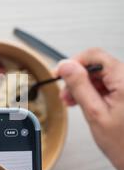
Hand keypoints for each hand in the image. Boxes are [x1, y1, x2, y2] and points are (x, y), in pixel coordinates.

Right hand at [56, 48, 123, 169]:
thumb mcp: (94, 113)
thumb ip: (79, 86)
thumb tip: (66, 66)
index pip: (95, 56)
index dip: (74, 63)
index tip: (60, 73)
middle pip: (98, 65)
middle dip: (78, 78)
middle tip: (66, 94)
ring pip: (102, 75)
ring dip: (85, 86)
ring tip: (74, 102)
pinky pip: (109, 85)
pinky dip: (95, 92)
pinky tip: (87, 103)